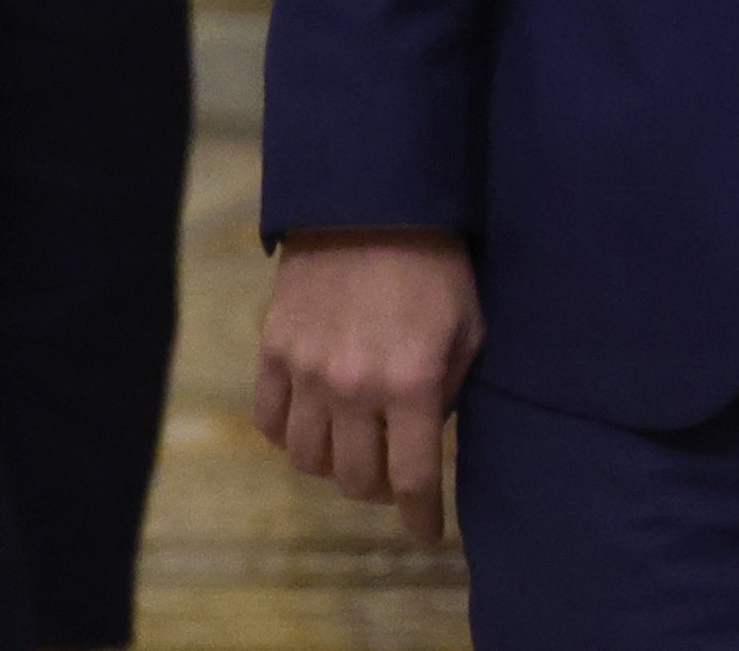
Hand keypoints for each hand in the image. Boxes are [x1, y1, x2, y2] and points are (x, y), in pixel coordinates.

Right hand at [253, 228, 483, 544]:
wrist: (372, 205)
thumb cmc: (437, 265)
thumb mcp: (468, 327)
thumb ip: (449, 389)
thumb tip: (430, 435)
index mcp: (411, 382)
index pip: (414, 476)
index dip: (421, 515)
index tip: (428, 534)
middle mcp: (353, 388)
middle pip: (356, 479)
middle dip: (379, 490)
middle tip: (393, 478)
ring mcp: (305, 373)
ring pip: (308, 460)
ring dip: (335, 467)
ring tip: (355, 450)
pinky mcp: (272, 353)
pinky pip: (270, 423)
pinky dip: (289, 437)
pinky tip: (312, 427)